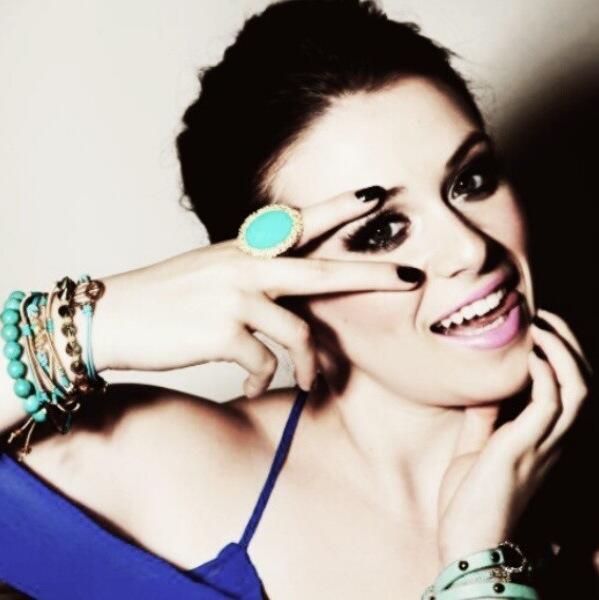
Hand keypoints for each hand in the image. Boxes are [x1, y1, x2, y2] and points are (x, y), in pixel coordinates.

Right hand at [88, 187, 422, 396]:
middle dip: (372, 275)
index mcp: (244, 250)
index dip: (340, 206)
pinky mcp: (222, 332)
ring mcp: (235, 297)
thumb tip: (293, 305)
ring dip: (309, 366)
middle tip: (411, 278)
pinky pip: (263, 364)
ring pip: (298, 334)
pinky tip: (250, 386)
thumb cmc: (166, 300)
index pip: (300, 221)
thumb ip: (256, 280)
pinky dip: (261, 380)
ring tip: (312, 383)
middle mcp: (245, 267)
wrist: (113, 318)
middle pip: (322, 272)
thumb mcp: (213, 274)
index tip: (377, 194)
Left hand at [435, 308, 591, 566]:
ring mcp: (543, 444)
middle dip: (571, 345)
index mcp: (543, 439)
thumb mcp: (477, 448)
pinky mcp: (526, 447)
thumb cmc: (470, 499)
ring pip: (578, 389)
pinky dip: (545, 373)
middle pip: (584, 383)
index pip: (568, 391)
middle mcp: (552, 440)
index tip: (539, 329)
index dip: (562, 357)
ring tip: (541, 326)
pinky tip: (529, 355)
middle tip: (547, 317)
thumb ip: (485, 419)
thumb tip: (483, 390)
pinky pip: (550, 402)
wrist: (467, 540)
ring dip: (562, 352)